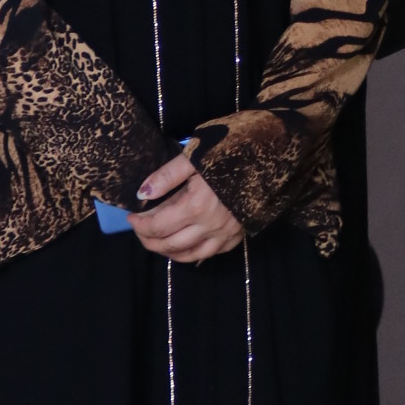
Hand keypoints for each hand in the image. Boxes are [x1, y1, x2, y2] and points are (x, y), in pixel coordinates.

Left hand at [128, 150, 244, 263]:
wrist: (272, 152)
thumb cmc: (231, 149)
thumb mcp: (194, 155)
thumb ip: (165, 177)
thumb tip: (141, 195)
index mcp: (196, 206)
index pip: (158, 226)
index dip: (140, 225)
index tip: (132, 217)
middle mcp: (211, 226)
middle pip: (170, 245)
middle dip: (149, 241)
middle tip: (140, 231)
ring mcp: (226, 233)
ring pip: (191, 255)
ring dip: (169, 252)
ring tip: (158, 243)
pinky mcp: (238, 235)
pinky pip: (212, 254)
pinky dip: (194, 253)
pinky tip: (186, 247)